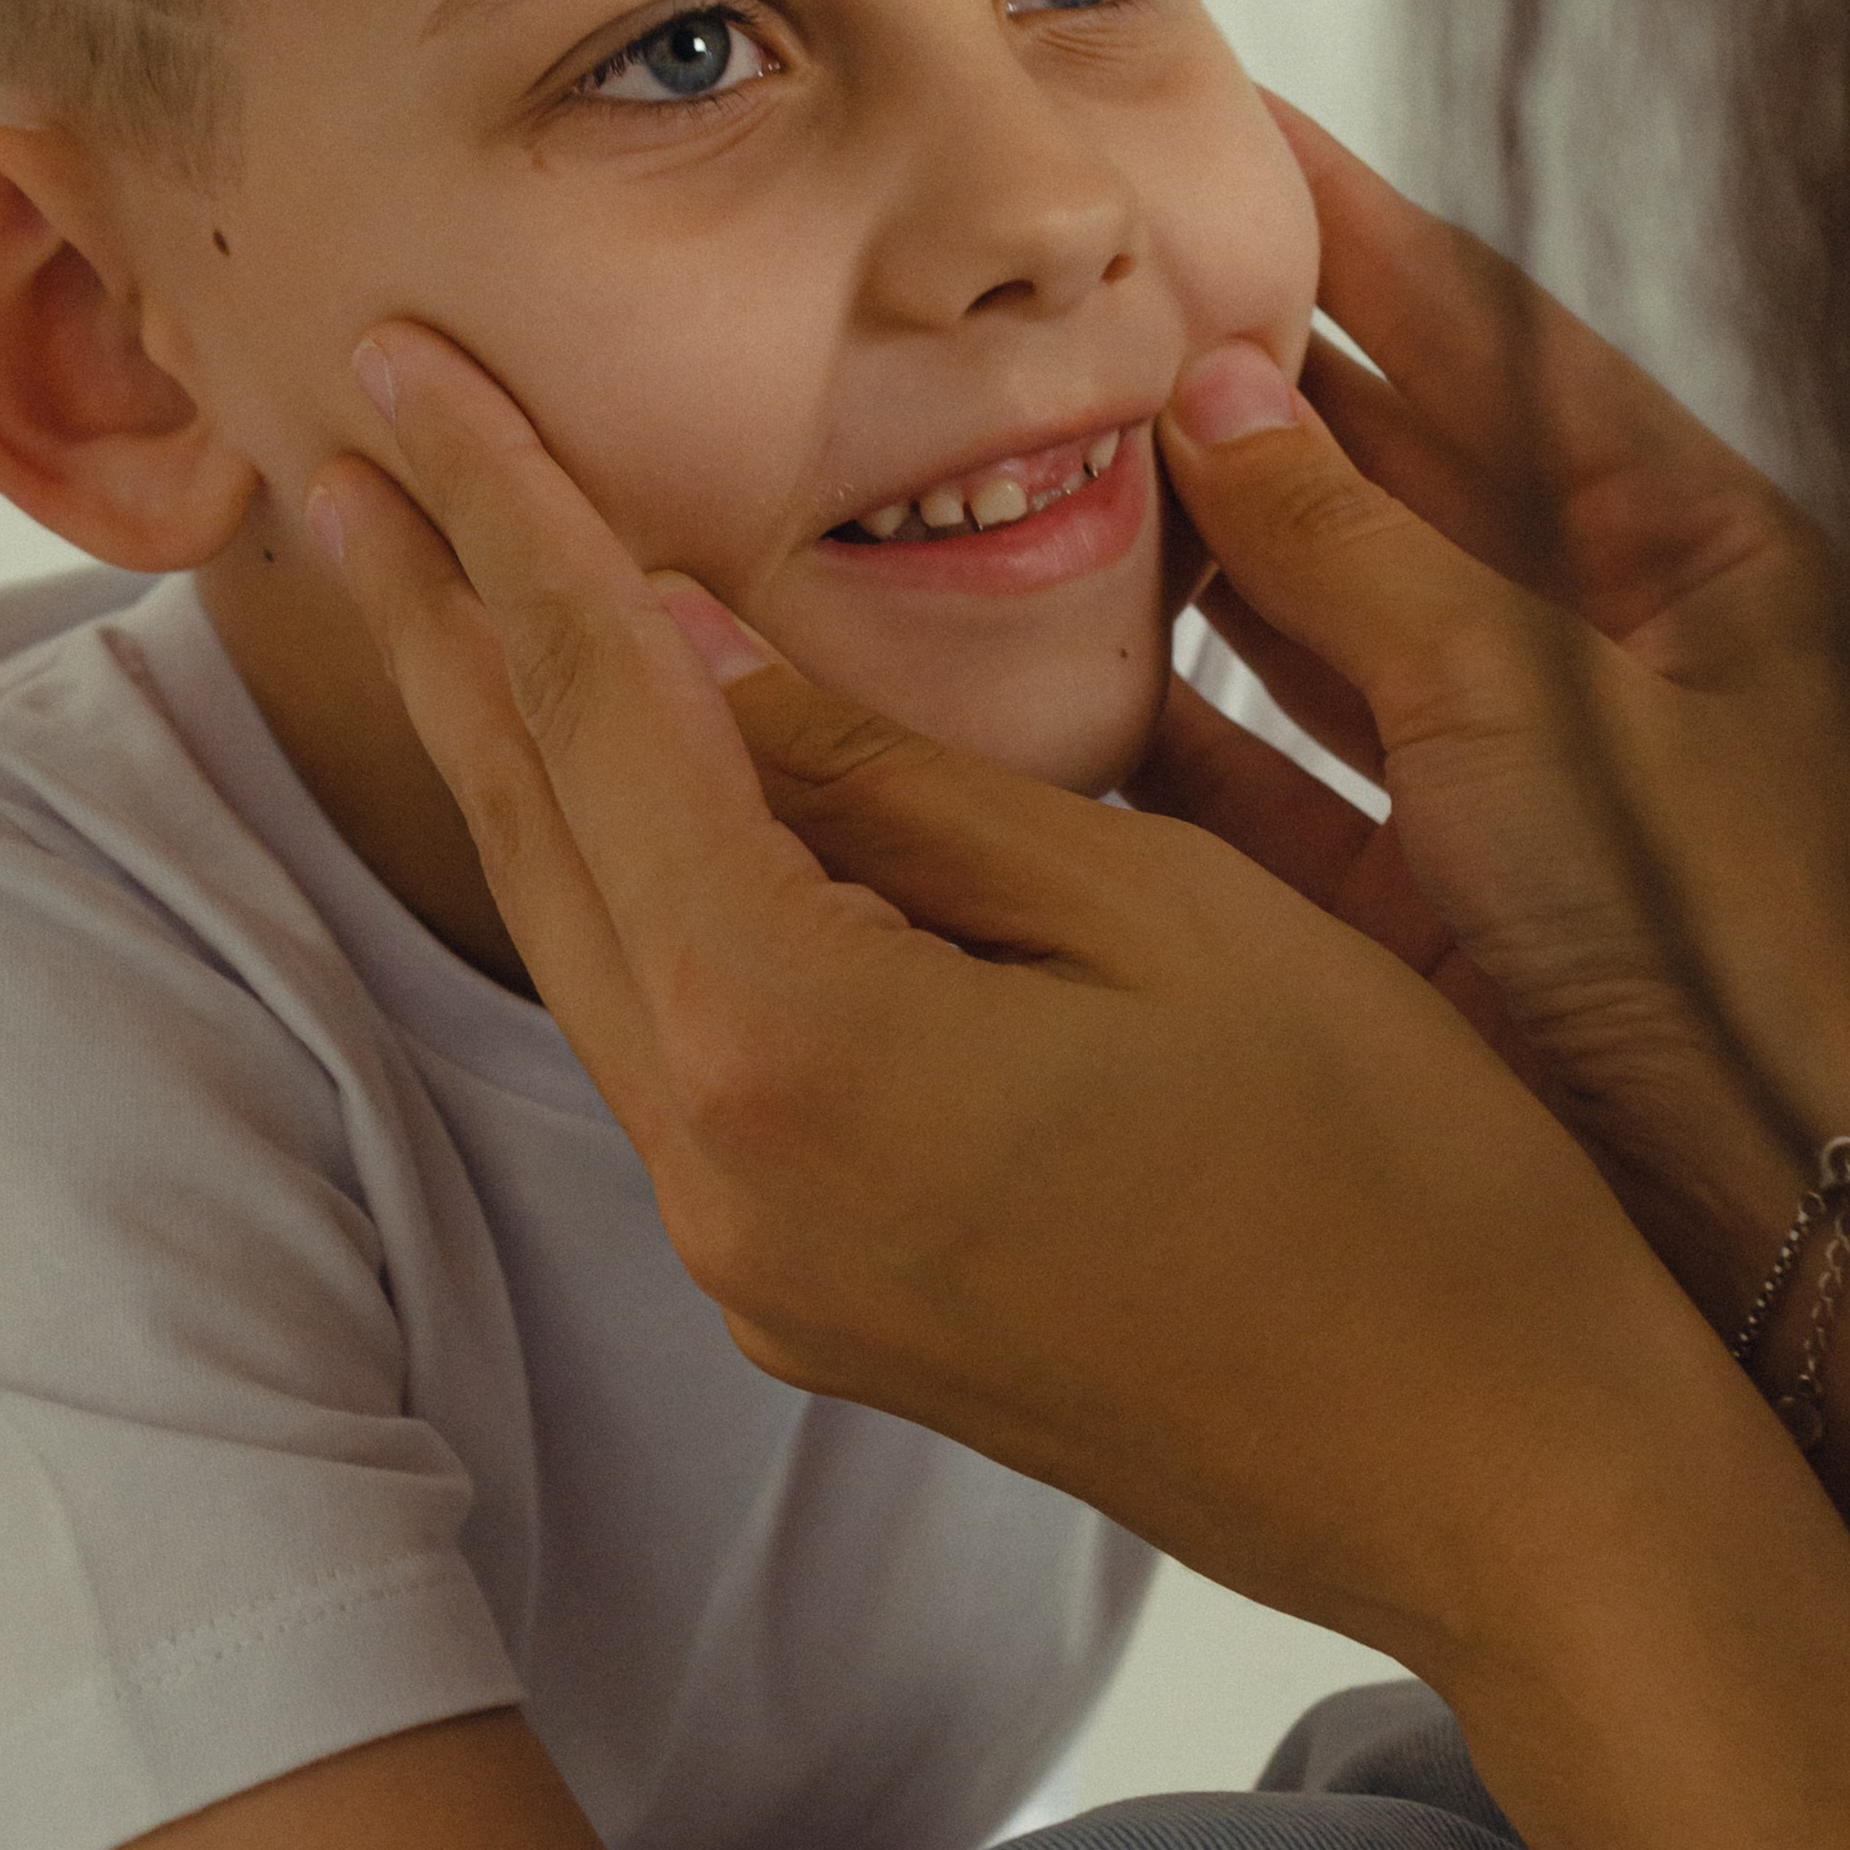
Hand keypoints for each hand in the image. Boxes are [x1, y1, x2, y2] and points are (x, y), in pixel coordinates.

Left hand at [314, 327, 1849, 1849]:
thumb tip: (699, 646)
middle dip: (442, 617)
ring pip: (580, 942)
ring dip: (503, 750)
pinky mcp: (806, 1299)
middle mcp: (723, 1174)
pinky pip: (660, 1042)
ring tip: (427, 579)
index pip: (611, 711)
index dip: (506, 517)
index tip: (406, 370)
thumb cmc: (1395, 1171)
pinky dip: (614, 882)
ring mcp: (753, 1261)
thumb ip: (896, 783)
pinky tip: (607, 784)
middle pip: (538, 831)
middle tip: (349, 443)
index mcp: (800, 1047)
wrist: (1500, 1480)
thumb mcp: (1159, 906)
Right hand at [1141, 103, 1849, 1316]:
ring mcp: (1516, 793)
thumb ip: (1359, 554)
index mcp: (1699, 559)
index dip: (1360, 238)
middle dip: (1247, 397)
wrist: (1790, 1237)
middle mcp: (1603, 661)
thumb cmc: (1737, 956)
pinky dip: (1180, 737)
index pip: (1498, 348)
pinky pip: (1279, 790)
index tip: (1239, 137)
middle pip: (1395, 484)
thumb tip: (1220, 399)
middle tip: (1090, 304)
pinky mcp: (1435, 918)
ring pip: (1321, 636)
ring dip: (1194, 562)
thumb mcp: (1536, 709)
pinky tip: (1067, 676)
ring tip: (1043, 463)